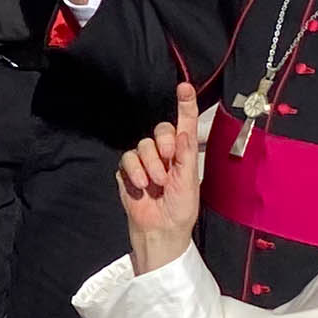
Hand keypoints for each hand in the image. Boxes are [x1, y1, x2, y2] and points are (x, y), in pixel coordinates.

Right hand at [117, 77, 205, 273]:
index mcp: (183, 153)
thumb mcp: (189, 181)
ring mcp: (145, 161)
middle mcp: (164, 153)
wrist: (160, 230)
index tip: (184, 87)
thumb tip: (180, 131)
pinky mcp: (128, 171)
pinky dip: (135, 171)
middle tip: (168, 163)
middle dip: (164, 144)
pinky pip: (128, 158)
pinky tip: (142, 186)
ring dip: (151, 165)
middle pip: (160, 130)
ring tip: (156, 184)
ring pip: (143, 145)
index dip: (185, 104)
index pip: (184, 123)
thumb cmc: (181, 209)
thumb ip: (186, 155)